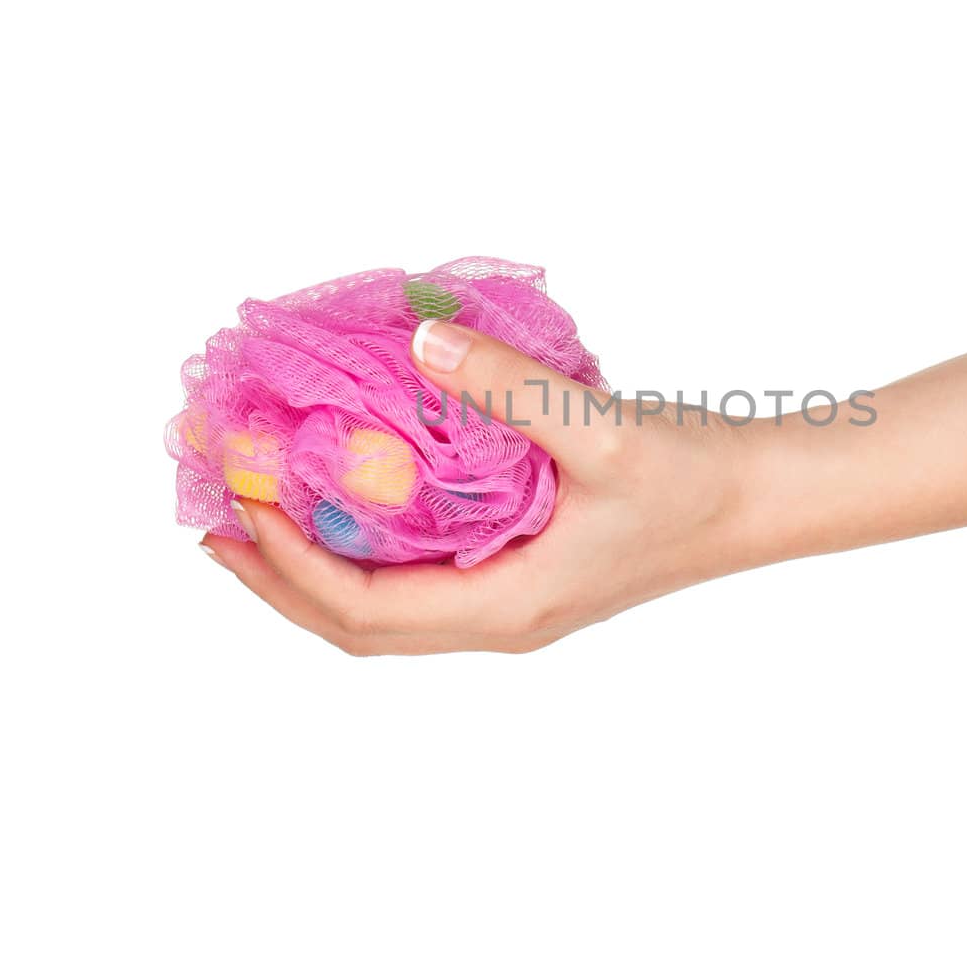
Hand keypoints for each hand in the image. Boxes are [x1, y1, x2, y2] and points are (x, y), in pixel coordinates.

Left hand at [202, 322, 754, 653]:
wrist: (757, 496)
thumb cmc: (691, 477)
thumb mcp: (603, 431)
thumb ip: (510, 386)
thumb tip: (420, 342)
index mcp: (503, 607)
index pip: (360, 607)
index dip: (286, 559)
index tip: (239, 491)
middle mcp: (494, 616)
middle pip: (352, 623)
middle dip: (273, 573)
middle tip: (209, 513)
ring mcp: (505, 597)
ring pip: (378, 604)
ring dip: (308, 562)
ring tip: (253, 510)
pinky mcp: (517, 568)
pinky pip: (412, 574)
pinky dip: (358, 542)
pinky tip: (345, 491)